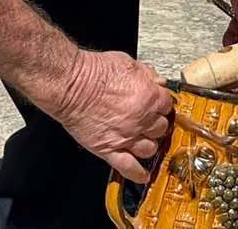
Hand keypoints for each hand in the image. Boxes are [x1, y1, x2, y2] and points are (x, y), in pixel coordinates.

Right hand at [50, 49, 173, 183]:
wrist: (71, 84)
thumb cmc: (94, 72)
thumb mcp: (128, 63)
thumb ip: (147, 74)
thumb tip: (157, 81)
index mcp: (149, 97)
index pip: (167, 105)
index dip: (161, 104)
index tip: (158, 105)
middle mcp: (141, 119)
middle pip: (161, 128)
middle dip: (156, 124)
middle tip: (150, 120)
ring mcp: (126, 136)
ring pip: (150, 148)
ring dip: (149, 144)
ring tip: (143, 139)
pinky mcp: (109, 149)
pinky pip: (128, 167)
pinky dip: (138, 173)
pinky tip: (142, 174)